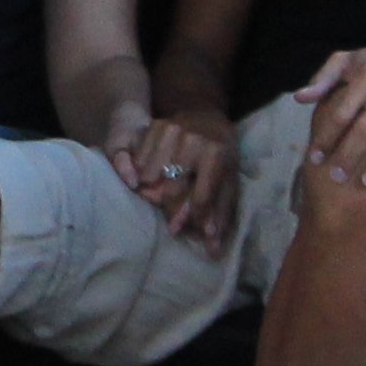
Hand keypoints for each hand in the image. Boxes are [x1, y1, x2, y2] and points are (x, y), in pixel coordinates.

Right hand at [112, 107, 236, 250]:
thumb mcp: (227, 183)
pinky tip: (148, 179)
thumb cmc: (220, 156)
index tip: (180, 229)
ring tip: (157, 197)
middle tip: (169, 216)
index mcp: (216, 155)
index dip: (191, 219)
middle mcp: (193, 141)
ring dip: (152, 192)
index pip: (200, 197)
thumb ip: (219, 214)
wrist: (207, 117)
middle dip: (170, 209)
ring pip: (151, 177)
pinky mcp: (155, 125)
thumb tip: (211, 247)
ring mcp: (172, 131)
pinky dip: (140, 175)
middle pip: (172, 190)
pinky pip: (138, 161)